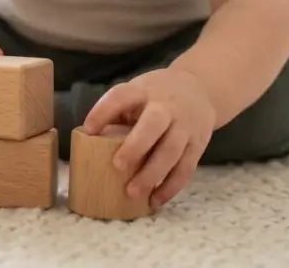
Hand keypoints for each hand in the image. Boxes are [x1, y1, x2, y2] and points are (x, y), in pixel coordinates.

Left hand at [82, 67, 215, 209]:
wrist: (200, 88)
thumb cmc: (156, 96)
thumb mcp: (137, 91)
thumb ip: (117, 112)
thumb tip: (88, 140)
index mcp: (143, 91)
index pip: (121, 96)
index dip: (104, 111)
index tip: (88, 129)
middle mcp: (166, 107)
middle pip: (153, 124)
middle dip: (136, 146)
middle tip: (117, 166)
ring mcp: (185, 126)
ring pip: (171, 151)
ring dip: (152, 174)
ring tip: (133, 192)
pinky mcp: (198, 145)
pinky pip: (186, 168)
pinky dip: (170, 187)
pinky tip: (154, 200)